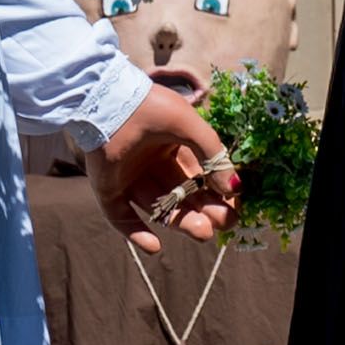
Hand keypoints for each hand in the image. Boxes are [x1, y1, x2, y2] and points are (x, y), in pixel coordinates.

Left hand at [95, 87, 234, 246]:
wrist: (108, 98)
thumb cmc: (152, 107)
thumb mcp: (191, 127)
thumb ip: (214, 155)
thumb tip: (236, 189)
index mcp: (173, 149)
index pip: (200, 180)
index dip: (217, 197)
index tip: (233, 211)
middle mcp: (153, 166)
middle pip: (181, 198)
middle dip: (201, 213)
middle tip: (219, 224)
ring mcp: (130, 179)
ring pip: (159, 209)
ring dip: (180, 223)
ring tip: (202, 232)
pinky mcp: (108, 191)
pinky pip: (122, 218)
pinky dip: (137, 234)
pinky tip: (154, 246)